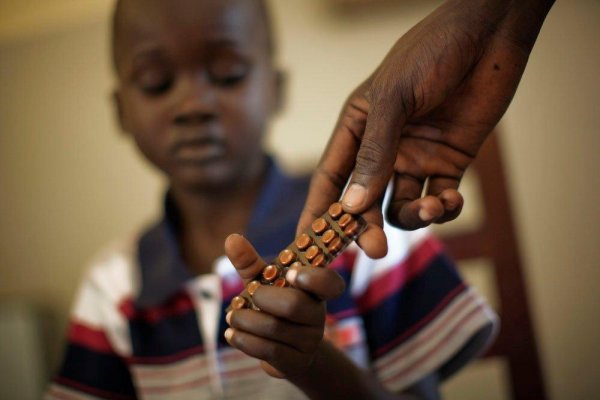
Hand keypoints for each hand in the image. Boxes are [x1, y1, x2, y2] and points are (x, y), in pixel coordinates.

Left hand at [223, 234, 344, 377]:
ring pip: (275, 328)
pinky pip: (269, 350)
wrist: (286, 351)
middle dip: (263, 298)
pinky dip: (245, 340)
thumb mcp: (264, 283)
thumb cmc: (274, 307)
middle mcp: (318, 314)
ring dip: (246, 320)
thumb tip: (232, 239)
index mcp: (316, 290)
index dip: (314, 278)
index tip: (290, 273)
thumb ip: (250, 262)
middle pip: (294, 305)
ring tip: (231, 316)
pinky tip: (232, 334)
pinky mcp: (297, 362)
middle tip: (248, 295)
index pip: (330, 283)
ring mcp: (310, 340)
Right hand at [298, 0, 553, 257]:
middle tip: (375, 250)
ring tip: (431, 207)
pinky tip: (450, 199)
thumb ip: (374, 153)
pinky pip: (439, 198)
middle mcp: (383, 149)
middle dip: (368, 227)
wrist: (487, 35)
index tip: (308, 245)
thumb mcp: (393, 100)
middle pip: (365, 201)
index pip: (330, 179)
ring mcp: (415, 157)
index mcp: (356, 130)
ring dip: (415, 216)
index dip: (318, 212)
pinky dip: (444, 207)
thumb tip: (353, 205)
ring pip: (402, 205)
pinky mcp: (449, 161)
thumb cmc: (429, 55)